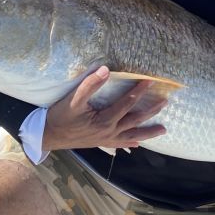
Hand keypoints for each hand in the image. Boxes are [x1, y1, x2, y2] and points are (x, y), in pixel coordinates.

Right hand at [42, 66, 166, 151]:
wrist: (48, 136)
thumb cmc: (60, 116)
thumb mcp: (73, 98)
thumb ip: (90, 84)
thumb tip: (106, 69)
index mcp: (105, 120)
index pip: (127, 103)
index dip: (139, 91)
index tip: (151, 81)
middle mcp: (109, 131)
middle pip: (135, 120)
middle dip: (151, 111)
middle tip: (165, 102)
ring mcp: (106, 139)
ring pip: (132, 136)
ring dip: (148, 132)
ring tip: (163, 130)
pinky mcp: (101, 143)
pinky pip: (120, 144)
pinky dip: (131, 143)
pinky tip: (137, 145)